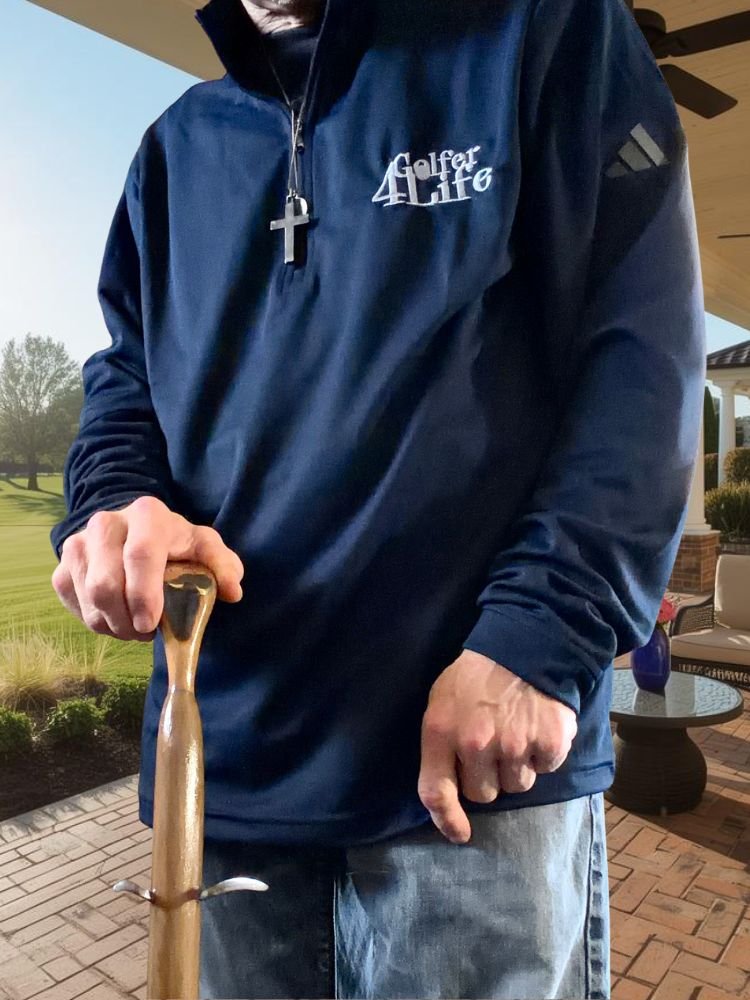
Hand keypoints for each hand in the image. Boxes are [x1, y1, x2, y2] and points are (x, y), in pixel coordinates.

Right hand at [51, 496, 243, 641]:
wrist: (132, 531)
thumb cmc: (175, 544)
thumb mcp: (204, 548)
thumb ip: (223, 565)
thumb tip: (233, 591)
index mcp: (147, 514)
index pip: (141, 554)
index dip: (144, 594)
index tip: (151, 624)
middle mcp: (106, 523)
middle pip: (106, 583)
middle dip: (127, 619)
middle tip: (146, 632)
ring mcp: (78, 544)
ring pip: (89, 598)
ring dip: (114, 624)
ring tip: (135, 625)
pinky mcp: (63, 565)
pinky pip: (74, 605)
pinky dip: (97, 621)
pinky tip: (116, 617)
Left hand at [418, 648, 576, 843]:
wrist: (527, 642)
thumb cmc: (477, 673)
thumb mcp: (442, 698)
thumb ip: (442, 740)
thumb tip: (448, 786)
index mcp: (442, 731)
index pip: (435, 791)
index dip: (446, 819)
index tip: (459, 834)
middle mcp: (476, 744)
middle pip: (482, 794)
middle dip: (488, 776)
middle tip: (494, 745)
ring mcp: (515, 745)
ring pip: (517, 786)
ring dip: (517, 767)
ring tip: (517, 731)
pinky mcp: (549, 743)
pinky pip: (545, 769)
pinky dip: (544, 754)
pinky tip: (538, 726)